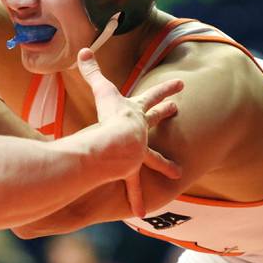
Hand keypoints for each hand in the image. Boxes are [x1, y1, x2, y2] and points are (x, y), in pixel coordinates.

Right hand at [77, 48, 182, 217]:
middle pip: (156, 120)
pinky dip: (136, 199)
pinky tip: (140, 212)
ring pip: (155, 158)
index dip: (166, 89)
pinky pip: (134, 187)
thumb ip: (92, 71)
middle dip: (166, 113)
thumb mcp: (101, 89)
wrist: (118, 142)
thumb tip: (82, 49)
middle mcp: (141, 131)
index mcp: (135, 112)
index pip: (153, 96)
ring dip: (165, 165)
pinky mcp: (132, 170)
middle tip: (178, 110)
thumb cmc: (110, 115)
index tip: (180, 85)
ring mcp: (139, 151)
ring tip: (178, 173)